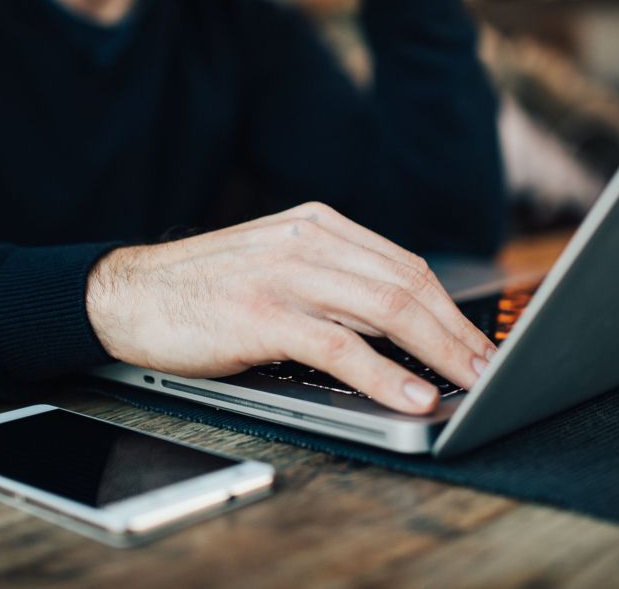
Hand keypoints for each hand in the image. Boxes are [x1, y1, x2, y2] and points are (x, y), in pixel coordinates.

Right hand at [85, 202, 496, 414]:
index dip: (449, 308)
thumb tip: (398, 326)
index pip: (404, 264)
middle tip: (491, 368)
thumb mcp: (275, 266)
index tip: (477, 342)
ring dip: (439, 352)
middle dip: (457, 332)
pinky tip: (413, 395)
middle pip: (408, 284)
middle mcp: (309, 239)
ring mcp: (286, 273)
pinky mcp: (263, 313)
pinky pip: (342, 347)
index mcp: (318, 224)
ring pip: (387, 309)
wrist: (127, 293)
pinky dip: (386, 375)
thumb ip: (331, 282)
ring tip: (471, 383)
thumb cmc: (203, 289)